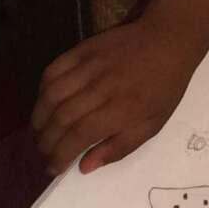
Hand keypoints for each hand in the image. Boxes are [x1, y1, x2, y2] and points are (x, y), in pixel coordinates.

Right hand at [31, 9, 208, 173]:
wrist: (169, 39)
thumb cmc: (164, 86)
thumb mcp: (152, 125)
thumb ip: (119, 147)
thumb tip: (84, 167)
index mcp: (122, 109)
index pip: (80, 136)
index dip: (61, 155)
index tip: (53, 168)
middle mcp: (102, 87)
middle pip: (61, 118)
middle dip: (47, 141)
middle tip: (45, 151)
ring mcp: (90, 66)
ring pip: (51, 96)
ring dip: (39, 118)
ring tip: (41, 131)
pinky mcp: (82, 50)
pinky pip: (52, 71)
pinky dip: (42, 90)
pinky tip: (46, 103)